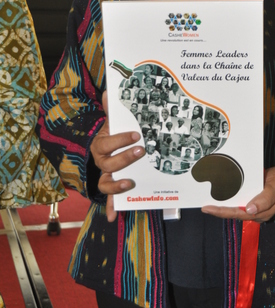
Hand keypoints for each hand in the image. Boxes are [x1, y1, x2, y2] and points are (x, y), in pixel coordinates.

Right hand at [91, 91, 144, 221]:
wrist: (104, 149)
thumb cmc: (112, 135)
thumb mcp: (111, 122)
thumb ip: (111, 109)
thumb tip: (109, 91)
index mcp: (100, 145)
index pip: (106, 143)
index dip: (119, 140)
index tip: (135, 135)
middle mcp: (100, 162)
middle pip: (108, 164)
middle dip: (124, 158)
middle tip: (140, 151)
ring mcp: (105, 176)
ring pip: (106, 183)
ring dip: (117, 185)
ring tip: (131, 182)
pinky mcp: (111, 188)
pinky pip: (110, 200)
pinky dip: (111, 208)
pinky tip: (114, 216)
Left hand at [201, 165, 274, 222]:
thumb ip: (265, 198)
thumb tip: (250, 210)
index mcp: (263, 211)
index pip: (238, 213)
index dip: (222, 212)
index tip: (208, 208)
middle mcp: (257, 213)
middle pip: (234, 214)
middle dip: (219, 211)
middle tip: (203, 206)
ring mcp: (256, 209)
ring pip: (236, 210)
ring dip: (222, 208)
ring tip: (208, 203)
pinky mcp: (254, 203)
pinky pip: (239, 205)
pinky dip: (229, 202)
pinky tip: (220, 198)